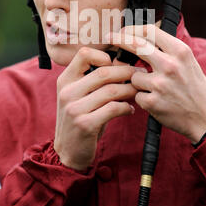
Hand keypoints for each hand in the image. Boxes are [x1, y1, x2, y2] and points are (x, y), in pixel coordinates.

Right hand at [54, 47, 137, 170]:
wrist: (69, 151)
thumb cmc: (82, 118)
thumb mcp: (83, 96)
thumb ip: (98, 81)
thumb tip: (126, 63)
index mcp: (65, 80)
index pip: (84, 54)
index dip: (104, 55)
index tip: (118, 63)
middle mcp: (67, 92)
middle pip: (103, 71)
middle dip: (127, 72)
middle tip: (141, 74)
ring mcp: (74, 108)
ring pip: (111, 90)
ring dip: (130, 90)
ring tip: (137, 92)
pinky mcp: (85, 124)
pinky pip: (113, 108)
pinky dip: (126, 107)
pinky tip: (130, 110)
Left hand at [106, 24, 205, 143]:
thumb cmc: (196, 89)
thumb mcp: (188, 63)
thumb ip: (167, 51)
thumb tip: (141, 38)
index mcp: (180, 52)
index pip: (150, 31)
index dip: (133, 29)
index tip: (124, 31)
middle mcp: (170, 65)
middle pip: (136, 45)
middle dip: (119, 39)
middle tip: (109, 37)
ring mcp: (160, 84)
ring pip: (133, 75)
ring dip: (138, 81)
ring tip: (155, 90)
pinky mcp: (152, 102)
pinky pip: (136, 95)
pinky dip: (143, 98)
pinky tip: (157, 102)